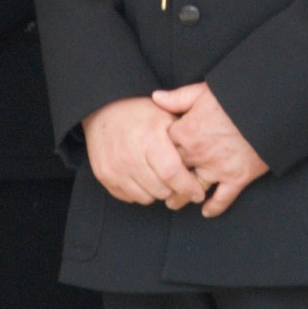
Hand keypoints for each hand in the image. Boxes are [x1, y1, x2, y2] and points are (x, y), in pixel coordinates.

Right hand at [83, 98, 201, 210]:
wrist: (103, 110)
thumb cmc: (140, 113)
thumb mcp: (165, 114)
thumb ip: (184, 134)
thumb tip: (204, 157)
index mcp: (148, 138)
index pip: (172, 173)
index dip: (188, 186)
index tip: (198, 192)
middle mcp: (129, 155)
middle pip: (161, 190)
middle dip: (175, 189)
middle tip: (178, 181)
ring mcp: (114, 168)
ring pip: (146, 198)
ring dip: (157, 192)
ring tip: (158, 175)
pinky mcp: (104, 176)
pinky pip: (130, 197)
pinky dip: (140, 191)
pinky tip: (142, 176)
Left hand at [155, 82, 266, 217]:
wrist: (268, 108)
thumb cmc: (234, 97)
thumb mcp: (202, 91)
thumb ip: (177, 98)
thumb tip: (155, 97)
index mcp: (186, 132)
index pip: (162, 148)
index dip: (157, 153)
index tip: (154, 158)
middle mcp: (197, 154)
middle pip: (173, 172)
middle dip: (165, 179)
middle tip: (158, 186)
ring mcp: (217, 168)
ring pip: (192, 188)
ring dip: (182, 198)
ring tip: (173, 203)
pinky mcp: (237, 177)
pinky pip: (222, 198)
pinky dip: (214, 207)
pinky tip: (206, 212)